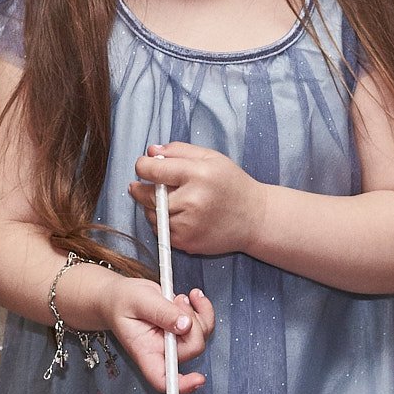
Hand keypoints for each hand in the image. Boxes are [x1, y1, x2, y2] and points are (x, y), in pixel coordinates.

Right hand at [104, 279, 215, 393]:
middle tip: (178, 302)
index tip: (198, 379)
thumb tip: (186, 324)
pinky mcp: (185, 329)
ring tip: (179, 298)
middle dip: (192, 322)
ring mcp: (176, 341)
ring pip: (202, 335)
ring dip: (198, 312)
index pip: (163, 380)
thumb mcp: (138, 302)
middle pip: (191, 349)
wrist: (119, 296)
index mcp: (146, 352)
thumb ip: (162, 313)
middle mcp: (163, 350)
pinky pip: (205, 324)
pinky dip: (204, 308)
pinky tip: (193, 297)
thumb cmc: (122, 302)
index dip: (182, 384)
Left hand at [128, 143, 266, 256]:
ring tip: (168, 201)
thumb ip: (178, 151)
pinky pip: (160, 232)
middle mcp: (192, 201)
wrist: (254, 218)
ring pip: (152, 215)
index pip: (154, 170)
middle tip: (140, 186)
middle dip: (140, 189)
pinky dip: (162, 223)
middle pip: (148, 195)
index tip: (143, 166)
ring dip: (152, 208)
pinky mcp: (187, 242)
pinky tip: (177, 215)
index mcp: (198, 174)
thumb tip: (150, 152)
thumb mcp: (211, 157)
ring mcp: (189, 224)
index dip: (143, 166)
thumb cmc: (232, 184)